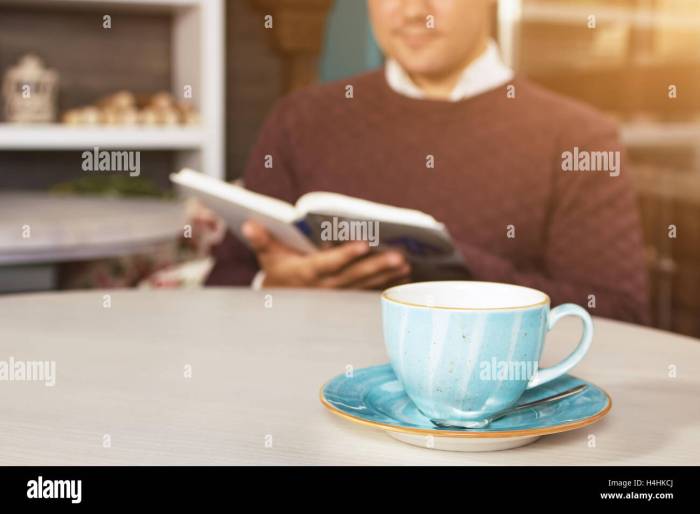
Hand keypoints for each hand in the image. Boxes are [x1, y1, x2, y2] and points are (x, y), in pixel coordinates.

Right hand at [242, 220, 410, 288]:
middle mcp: (326, 287)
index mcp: (307, 273)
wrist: (281, 304)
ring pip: (365, 285)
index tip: (364, 244)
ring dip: (386, 276)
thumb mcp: (267, 256)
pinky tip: (405, 277)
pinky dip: (387, 285)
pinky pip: (370, 292)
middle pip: (354, 276)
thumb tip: (249, 222)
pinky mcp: (348, 297)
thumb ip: (261, 239)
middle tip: (399, 257)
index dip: (346, 255)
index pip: (329, 264)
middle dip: (377, 267)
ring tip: (406, 265)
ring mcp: (339, 295)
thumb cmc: (278, 272)